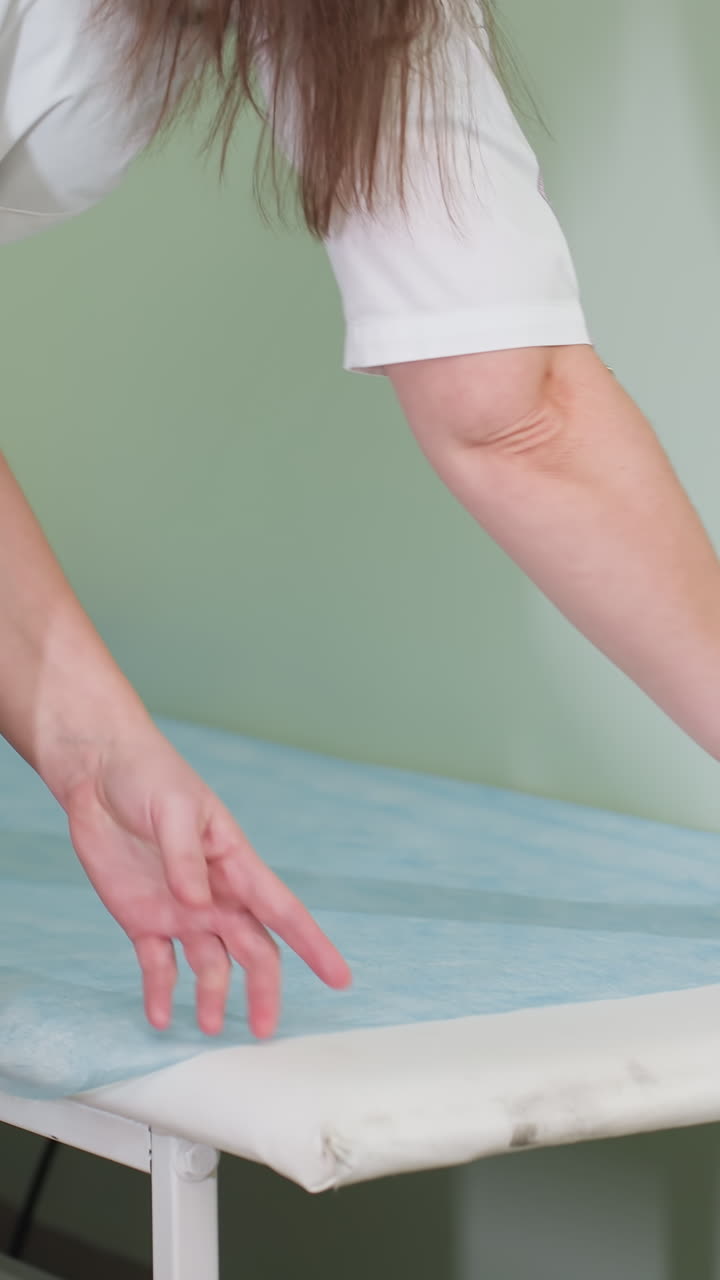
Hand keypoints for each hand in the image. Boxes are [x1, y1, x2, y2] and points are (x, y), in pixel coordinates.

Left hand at [62, 725, 351, 1036]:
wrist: (99, 771)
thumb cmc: (148, 775)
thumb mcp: (173, 807)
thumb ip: (185, 857)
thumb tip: (197, 903)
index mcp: (234, 862)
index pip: (282, 910)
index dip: (312, 944)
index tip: (339, 978)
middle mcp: (215, 894)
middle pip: (252, 950)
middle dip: (263, 990)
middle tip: (263, 1031)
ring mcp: (180, 909)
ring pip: (210, 964)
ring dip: (212, 996)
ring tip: (208, 1029)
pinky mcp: (142, 918)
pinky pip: (157, 964)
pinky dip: (160, 993)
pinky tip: (160, 1018)